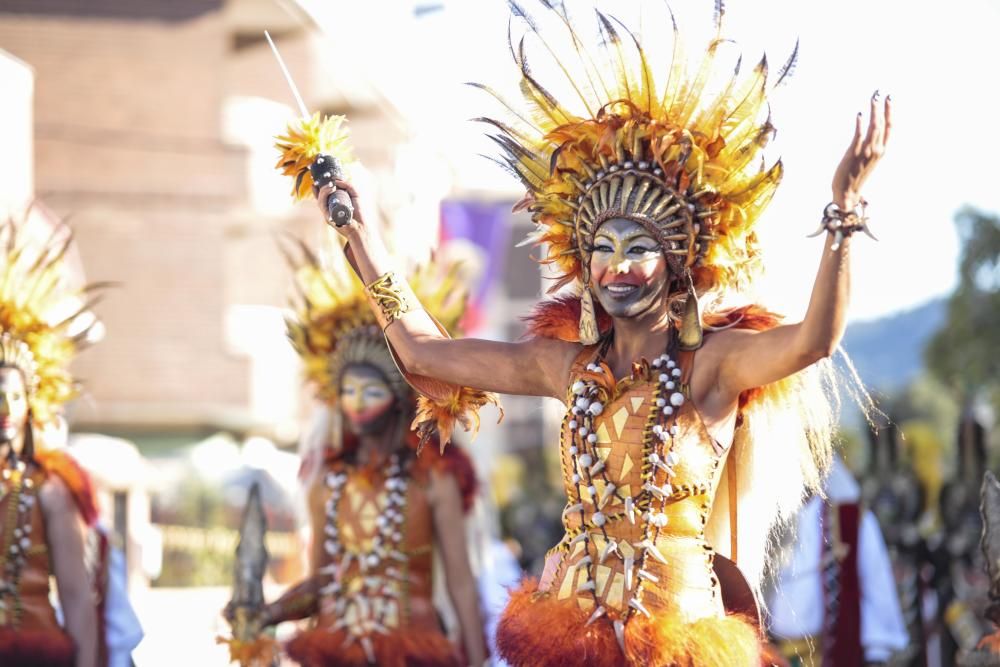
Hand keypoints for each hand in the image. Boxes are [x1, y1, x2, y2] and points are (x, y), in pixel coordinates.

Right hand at [316, 179, 366, 239]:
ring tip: (331, 184)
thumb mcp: (355, 195)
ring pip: (320, 200)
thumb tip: (337, 181)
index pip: (323, 195)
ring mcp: (328, 214)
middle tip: (329, 180)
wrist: (361, 226)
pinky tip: (331, 189)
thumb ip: (348, 186)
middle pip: (320, 197)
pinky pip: (322, 205)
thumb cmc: (358, 212)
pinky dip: (325, 196)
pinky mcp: (328, 217)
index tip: (319, 180)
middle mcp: (329, 209)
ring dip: (324, 190)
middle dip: (322, 187)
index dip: (319, 188)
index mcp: (334, 205)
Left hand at [831, 91, 891, 209]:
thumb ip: (870, 146)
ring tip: (873, 98)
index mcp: (882, 151)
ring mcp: (866, 152)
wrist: (846, 193)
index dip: (890, 112)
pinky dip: (861, 124)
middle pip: (883, 124)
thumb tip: (867, 131)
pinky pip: (859, 135)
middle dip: (882, 107)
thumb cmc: (854, 176)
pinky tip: (860, 113)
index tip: (889, 99)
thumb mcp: (867, 160)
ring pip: (874, 127)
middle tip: (879, 93)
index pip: (890, 127)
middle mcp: (877, 150)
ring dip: (874, 111)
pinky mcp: (854, 154)